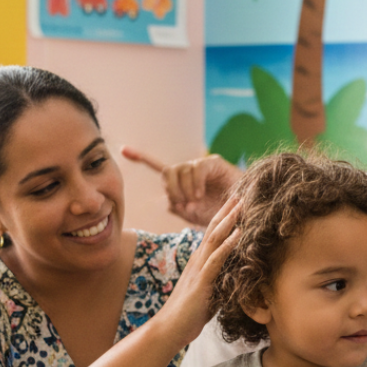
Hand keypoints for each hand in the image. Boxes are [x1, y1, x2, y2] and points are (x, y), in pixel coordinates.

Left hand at [122, 146, 242, 226]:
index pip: (159, 167)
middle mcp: (190, 171)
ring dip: (184, 189)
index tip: (123, 150)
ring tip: (195, 201)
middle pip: (168, 172)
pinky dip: (195, 182)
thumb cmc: (221, 217)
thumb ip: (180, 208)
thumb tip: (170, 201)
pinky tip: (200, 194)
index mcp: (182, 183)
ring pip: (180, 170)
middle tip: (182, 203)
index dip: (142, 158)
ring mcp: (202, 166)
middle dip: (171, 189)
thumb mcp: (195, 216)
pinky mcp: (214, 163)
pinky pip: (196, 168)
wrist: (243, 214)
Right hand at [152, 196, 240, 346]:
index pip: (213, 235)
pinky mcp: (202, 282)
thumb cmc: (189, 315)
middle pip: (213, 230)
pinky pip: (216, 259)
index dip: (224, 219)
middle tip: (240, 193)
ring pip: (214, 239)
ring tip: (241, 205)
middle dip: (227, 211)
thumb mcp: (209, 294)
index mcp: (199, 263)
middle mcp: (198, 261)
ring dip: (229, 221)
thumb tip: (234, 278)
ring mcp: (199, 270)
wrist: (169, 329)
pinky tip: (239, 232)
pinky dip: (228, 244)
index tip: (237, 204)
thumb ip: (218, 282)